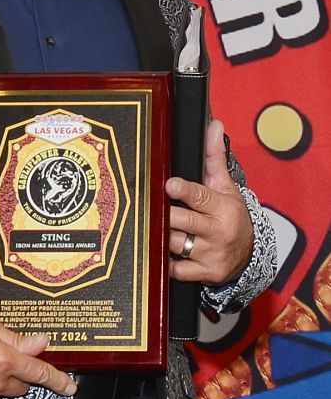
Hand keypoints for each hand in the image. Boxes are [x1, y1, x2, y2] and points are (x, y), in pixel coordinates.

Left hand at [166, 119, 253, 284]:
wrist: (249, 255)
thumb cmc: (230, 215)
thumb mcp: (226, 186)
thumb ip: (215, 156)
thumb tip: (214, 124)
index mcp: (223, 208)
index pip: (200, 197)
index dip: (182, 191)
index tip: (169, 185)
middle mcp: (218, 232)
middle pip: (180, 221)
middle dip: (164, 214)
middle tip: (149, 207)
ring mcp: (210, 255)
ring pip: (173, 243)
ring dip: (160, 235)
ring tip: (152, 226)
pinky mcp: (204, 274)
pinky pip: (174, 268)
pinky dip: (165, 261)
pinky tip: (161, 251)